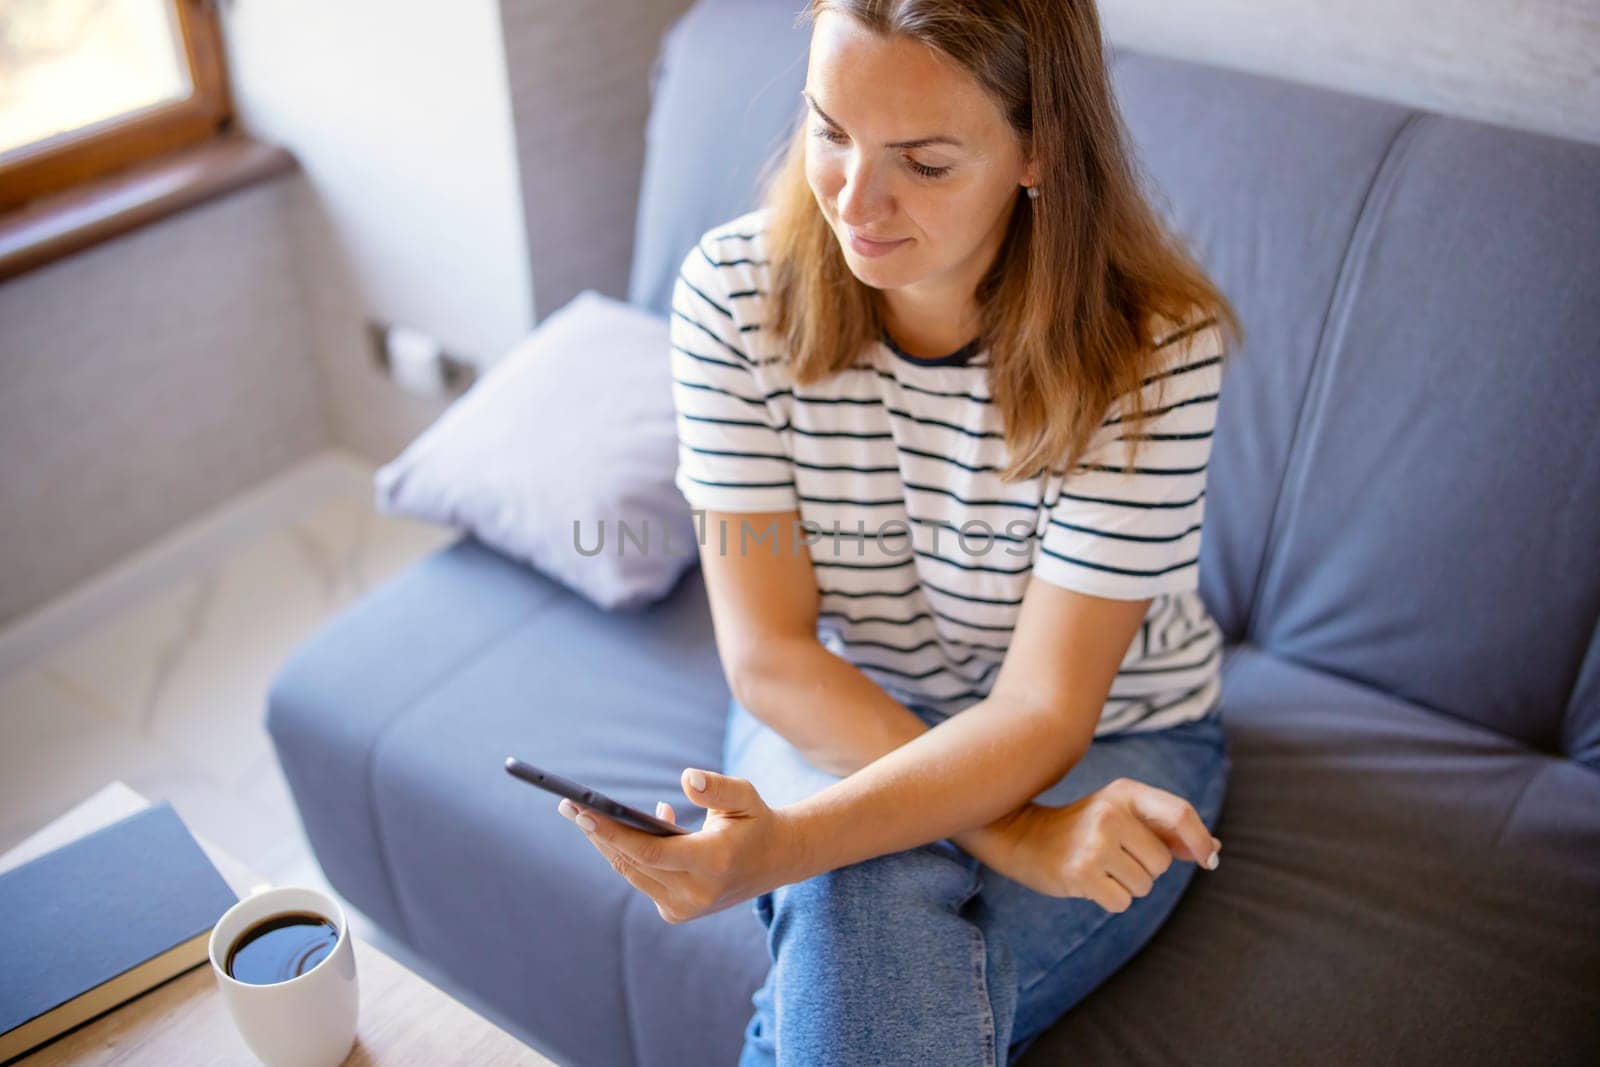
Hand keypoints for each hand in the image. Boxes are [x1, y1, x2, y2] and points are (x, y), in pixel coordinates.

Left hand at [558, 769, 803, 923]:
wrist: (776, 861)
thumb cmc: (756, 820)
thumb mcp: (745, 795)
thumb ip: (716, 787)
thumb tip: (686, 778)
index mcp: (714, 863)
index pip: (650, 852)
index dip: (613, 833)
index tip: (583, 813)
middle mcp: (698, 893)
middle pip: (633, 863)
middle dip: (598, 834)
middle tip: (568, 806)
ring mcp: (685, 908)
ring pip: (632, 873)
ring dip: (606, 844)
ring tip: (579, 813)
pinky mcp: (677, 912)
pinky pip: (642, 879)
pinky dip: (629, 854)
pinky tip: (621, 827)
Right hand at [964, 778, 1222, 911]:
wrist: (1022, 835)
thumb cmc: (1082, 830)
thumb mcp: (1122, 815)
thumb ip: (1166, 830)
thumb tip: (1212, 852)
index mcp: (1125, 792)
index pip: (1180, 814)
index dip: (1200, 840)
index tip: (1207, 860)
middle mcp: (1111, 813)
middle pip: (1162, 862)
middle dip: (1146, 870)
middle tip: (1115, 859)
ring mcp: (1095, 843)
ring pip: (1144, 886)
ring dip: (1127, 886)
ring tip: (1099, 869)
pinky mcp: (1081, 873)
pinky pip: (1122, 902)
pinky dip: (1111, 900)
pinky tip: (1089, 883)